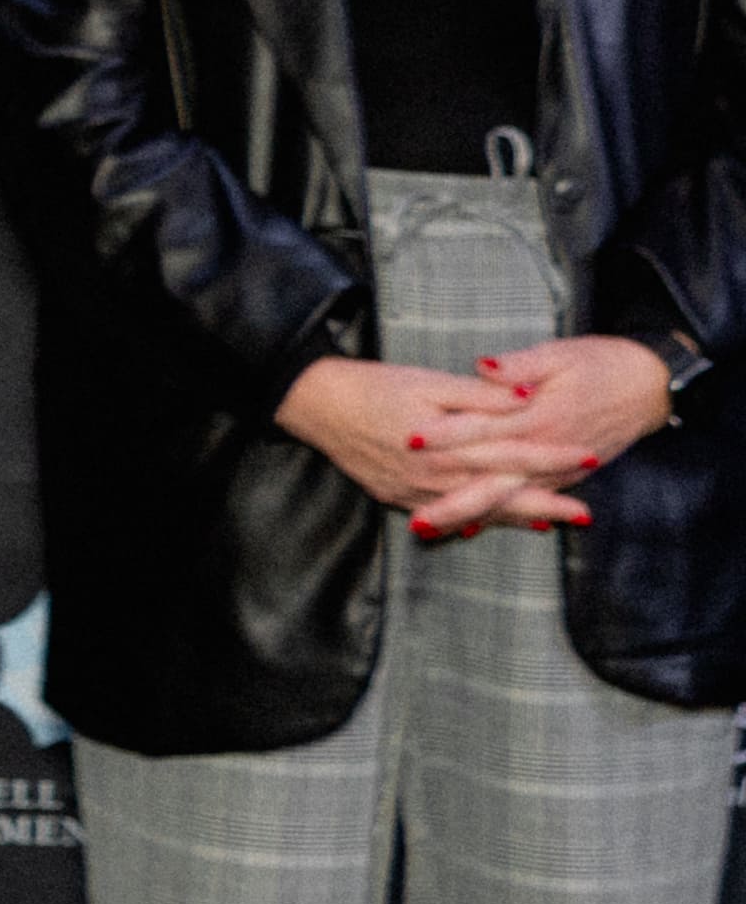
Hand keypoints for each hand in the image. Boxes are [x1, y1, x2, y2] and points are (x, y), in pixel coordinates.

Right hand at [275, 351, 598, 538]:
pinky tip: (491, 523)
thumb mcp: (428, 380)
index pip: (512, 452)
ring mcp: (414, 492)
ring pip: (476, 511)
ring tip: (551, 522)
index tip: (589, 457)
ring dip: (515, 518)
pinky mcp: (397, 497)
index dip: (553, 456)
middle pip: (502, 493)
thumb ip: (479, 394)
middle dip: (546, 503)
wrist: (314, 404)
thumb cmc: (373, 385)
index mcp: (448, 444)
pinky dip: (474, 520)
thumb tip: (526, 396)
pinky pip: (444, 516)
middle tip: (585, 515)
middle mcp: (435, 476)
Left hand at [371, 335, 677, 538]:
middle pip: (491, 480)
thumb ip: (521, 366)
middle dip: (452, 501)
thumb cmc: (602, 363)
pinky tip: (473, 529)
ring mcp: (559, 469)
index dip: (447, 434)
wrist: (651, 385)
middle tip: (414, 519)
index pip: (484, 429)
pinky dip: (501, 517)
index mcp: (540, 417)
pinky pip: (530, 502)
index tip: (409, 441)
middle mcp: (547, 451)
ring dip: (470, 516)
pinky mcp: (567, 476)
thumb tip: (485, 367)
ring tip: (430, 530)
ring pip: (508, 499)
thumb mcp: (561, 355)